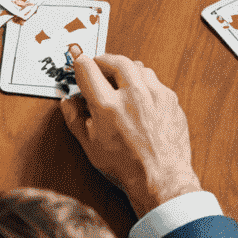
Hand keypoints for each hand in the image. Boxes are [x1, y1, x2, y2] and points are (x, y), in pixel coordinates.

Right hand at [60, 53, 199, 218]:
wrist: (162, 178)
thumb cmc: (126, 166)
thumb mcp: (91, 146)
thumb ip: (75, 120)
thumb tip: (68, 102)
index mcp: (108, 106)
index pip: (88, 69)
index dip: (80, 62)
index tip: (78, 61)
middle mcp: (132, 95)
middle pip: (115, 60)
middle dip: (103, 60)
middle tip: (98, 65)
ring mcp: (155, 95)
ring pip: (138, 67)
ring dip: (125, 69)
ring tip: (119, 80)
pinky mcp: (170, 99)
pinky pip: (154, 81)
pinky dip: (143, 83)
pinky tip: (139, 95)